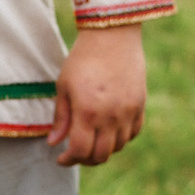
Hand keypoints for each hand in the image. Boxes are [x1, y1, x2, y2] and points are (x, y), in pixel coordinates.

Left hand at [51, 25, 145, 165]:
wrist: (112, 34)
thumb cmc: (83, 58)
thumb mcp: (64, 86)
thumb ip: (61, 117)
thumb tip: (54, 143)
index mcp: (87, 111)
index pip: (79, 151)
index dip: (68, 160)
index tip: (60, 158)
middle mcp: (111, 116)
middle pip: (100, 155)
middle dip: (85, 159)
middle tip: (75, 153)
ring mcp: (128, 111)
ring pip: (118, 147)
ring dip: (103, 149)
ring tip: (92, 140)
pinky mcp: (140, 104)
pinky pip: (133, 132)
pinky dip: (121, 138)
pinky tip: (109, 131)